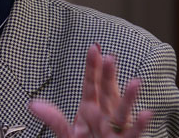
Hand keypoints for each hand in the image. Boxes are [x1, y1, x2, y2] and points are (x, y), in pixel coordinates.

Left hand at [29, 43, 151, 136]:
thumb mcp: (66, 134)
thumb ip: (54, 119)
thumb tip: (33, 105)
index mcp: (90, 111)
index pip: (90, 85)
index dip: (92, 67)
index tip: (93, 48)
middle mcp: (104, 117)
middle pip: (106, 93)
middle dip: (108, 76)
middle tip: (110, 58)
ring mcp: (114, 129)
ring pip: (122, 111)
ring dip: (129, 97)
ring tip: (135, 82)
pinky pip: (132, 134)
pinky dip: (140, 125)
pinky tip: (146, 114)